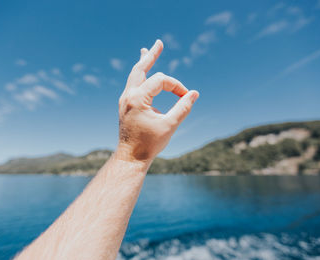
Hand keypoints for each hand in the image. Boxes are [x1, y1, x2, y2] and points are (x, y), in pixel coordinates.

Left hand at [116, 40, 198, 163]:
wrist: (130, 157)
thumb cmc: (149, 143)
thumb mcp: (169, 125)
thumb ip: (183, 108)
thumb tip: (194, 93)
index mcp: (138, 98)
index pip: (160, 81)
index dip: (176, 86)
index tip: (185, 97)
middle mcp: (128, 95)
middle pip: (140, 68)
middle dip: (151, 55)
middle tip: (159, 42)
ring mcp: (125, 100)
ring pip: (134, 75)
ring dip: (143, 63)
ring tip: (146, 51)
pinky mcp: (126, 105)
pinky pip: (132, 84)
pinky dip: (139, 75)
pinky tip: (142, 72)